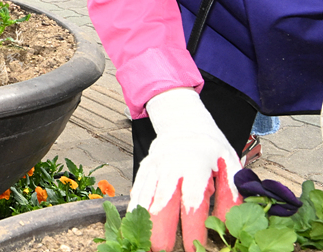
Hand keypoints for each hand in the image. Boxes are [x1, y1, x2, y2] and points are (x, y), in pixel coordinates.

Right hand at [130, 88, 241, 251]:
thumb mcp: (230, 167)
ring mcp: (154, 167)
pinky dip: (134, 210)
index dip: (192, 228)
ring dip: (142, 222)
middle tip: (159, 250)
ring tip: (141, 242)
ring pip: (145, 197)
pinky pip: (137, 192)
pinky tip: (132, 225)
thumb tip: (227, 224)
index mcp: (196, 165)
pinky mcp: (143, 169)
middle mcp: (171, 166)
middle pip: (162, 201)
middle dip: (159, 229)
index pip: (193, 201)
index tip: (193, 248)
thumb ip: (230, 197)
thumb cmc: (210, 149)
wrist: (185, 122)